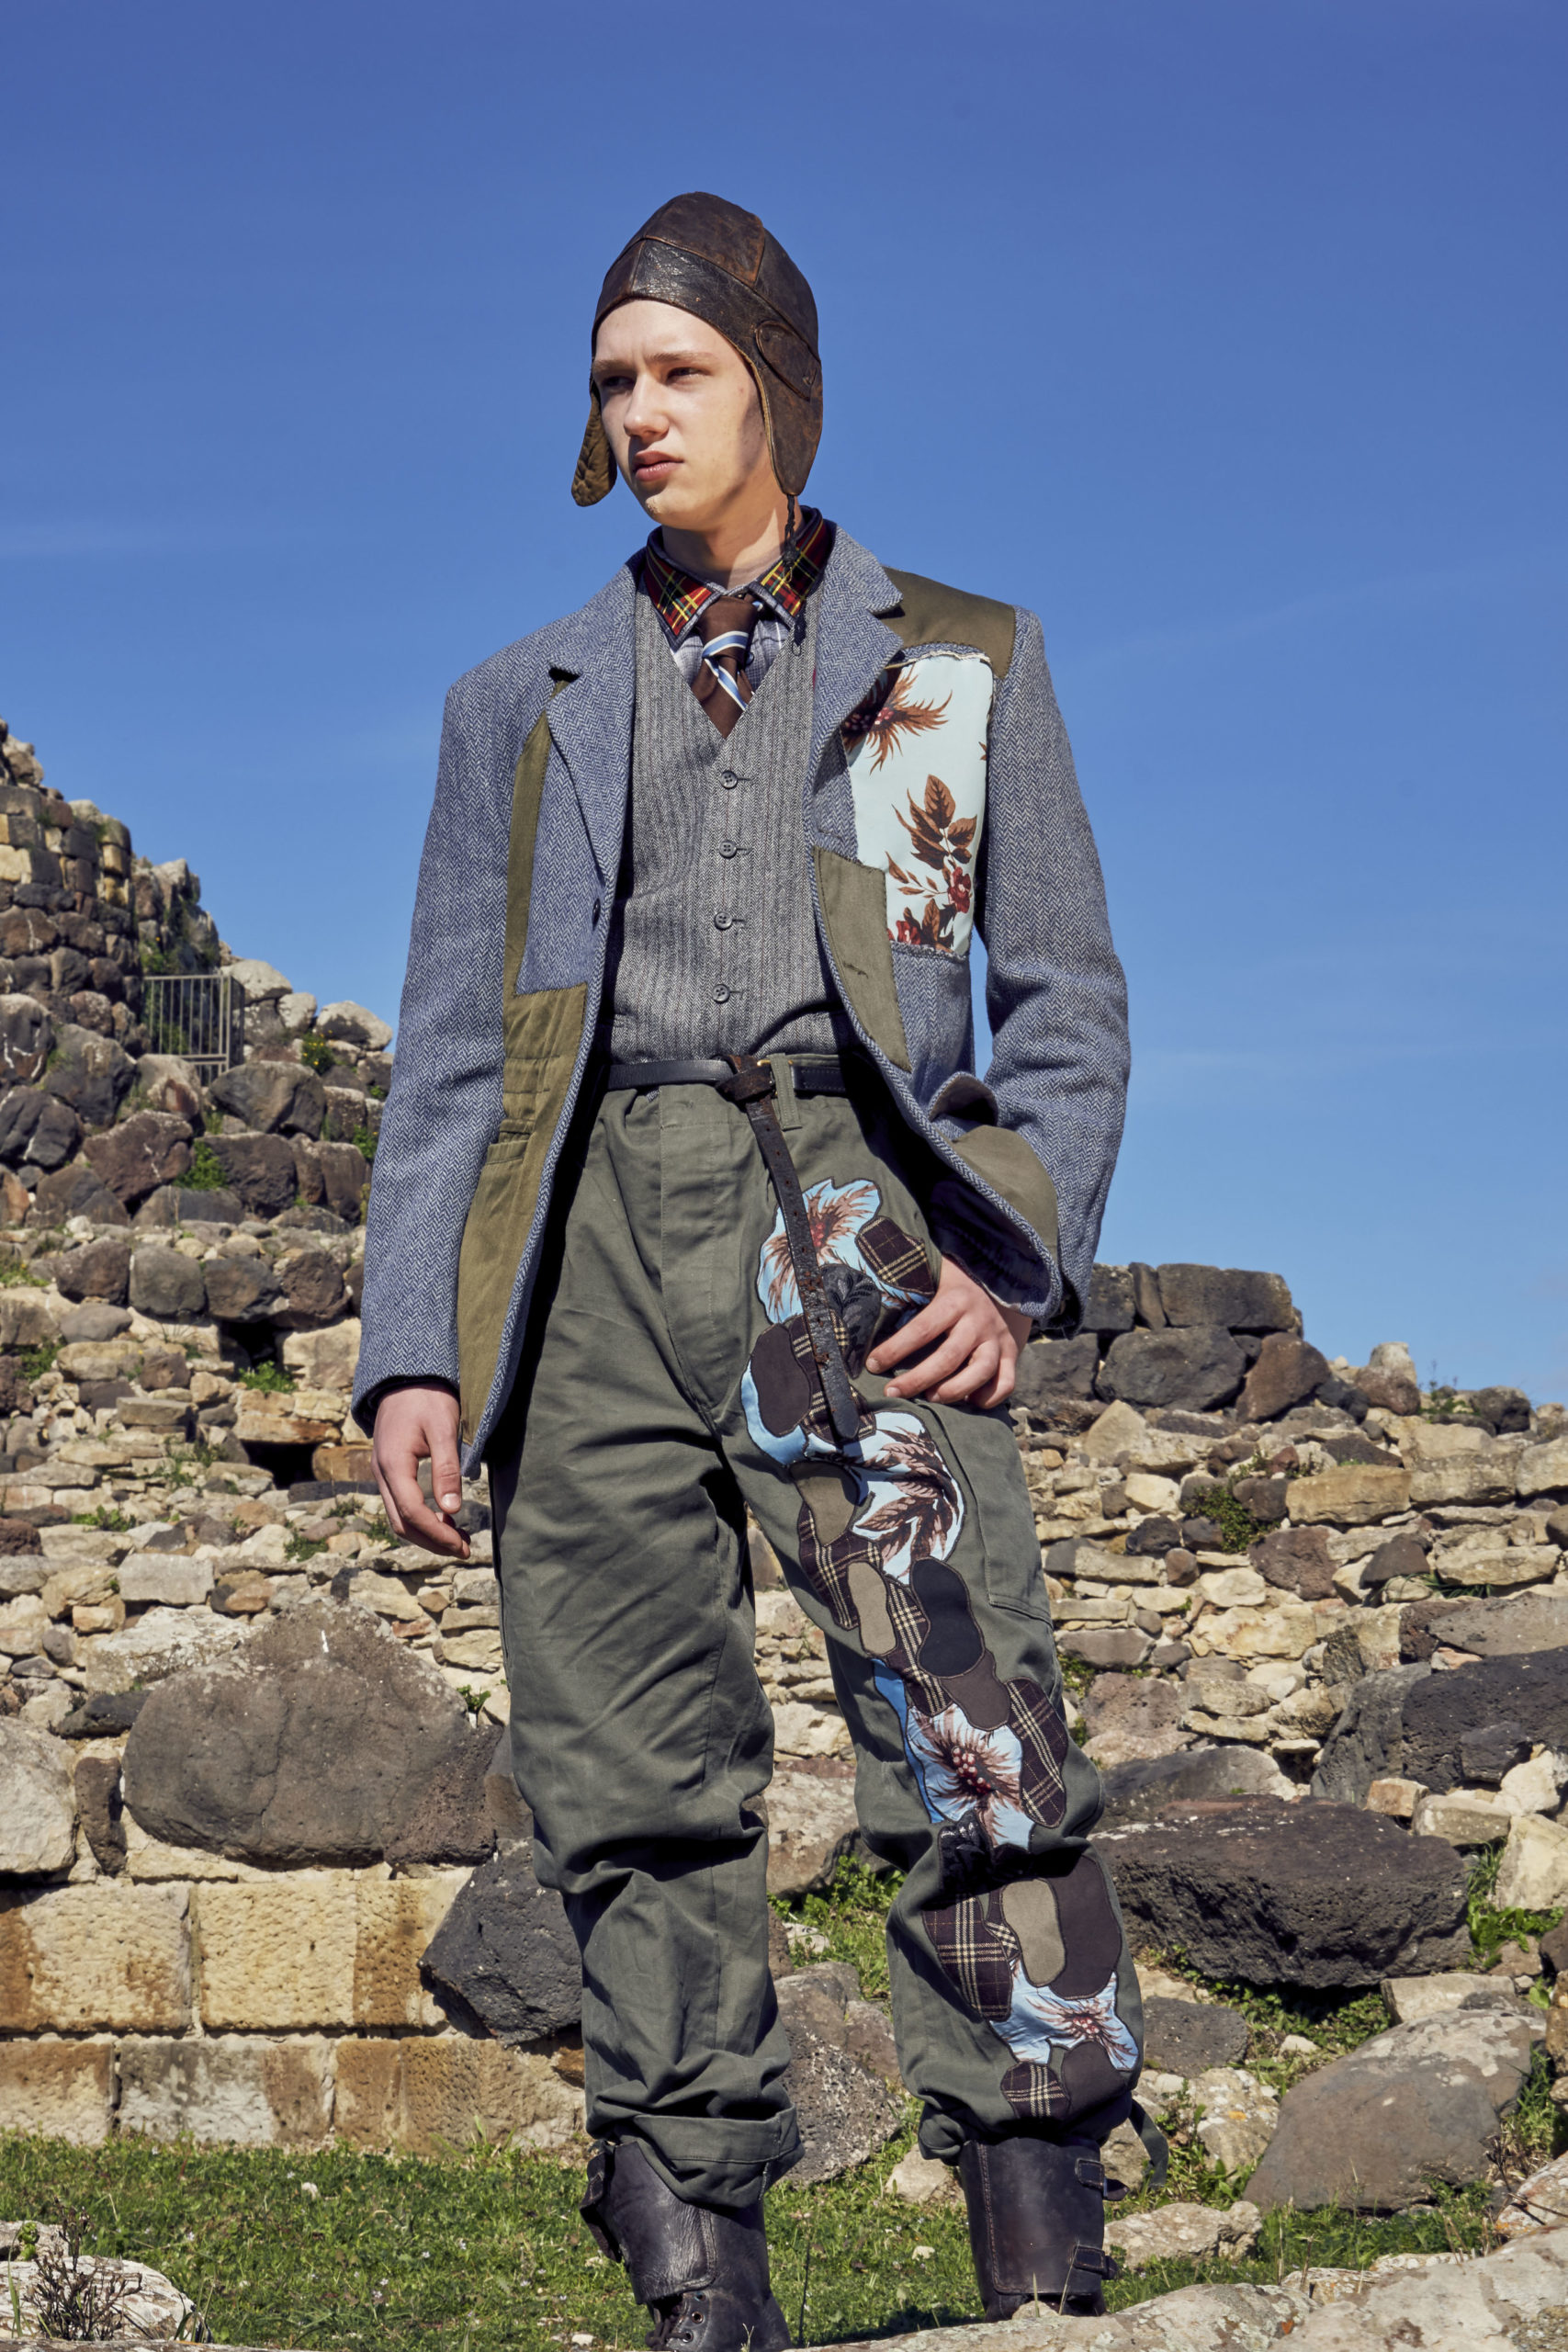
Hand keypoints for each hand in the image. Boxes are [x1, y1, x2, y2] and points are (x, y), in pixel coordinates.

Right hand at [371, 1382, 471, 1557]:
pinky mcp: (389, 1470)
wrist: (406, 1376)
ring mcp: (382, 1473)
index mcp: (393, 1464)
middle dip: (432, 1542)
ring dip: (426, 1533)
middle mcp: (381, 1473)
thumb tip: (453, 1510)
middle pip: (401, 1523)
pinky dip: (421, 1518)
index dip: (438, 1535)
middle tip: (464, 1550)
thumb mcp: (443, 1429)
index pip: (412, 1513)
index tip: (463, 1546)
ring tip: (459, 1539)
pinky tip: (445, 1519)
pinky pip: (400, 1503)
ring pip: (398, 1517)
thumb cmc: (428, 1398)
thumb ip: (446, 1469)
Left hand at [865, 1257, 1032, 1408]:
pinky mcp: (1012, 1353)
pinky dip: (989, 1399)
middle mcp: (979, 1321)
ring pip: (981, 1372)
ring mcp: (998, 1339)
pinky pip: (1006, 1383)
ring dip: (954, 1391)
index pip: (922, 1328)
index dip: (895, 1349)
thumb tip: (865, 1300)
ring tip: (930, 1398)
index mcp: (955, 1300)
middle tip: (892, 1393)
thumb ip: (907, 1287)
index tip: (872, 1364)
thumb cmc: (951, 1283)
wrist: (1000, 1277)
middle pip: (948, 1357)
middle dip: (917, 1379)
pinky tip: (968, 1402)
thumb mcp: (932, 1276)